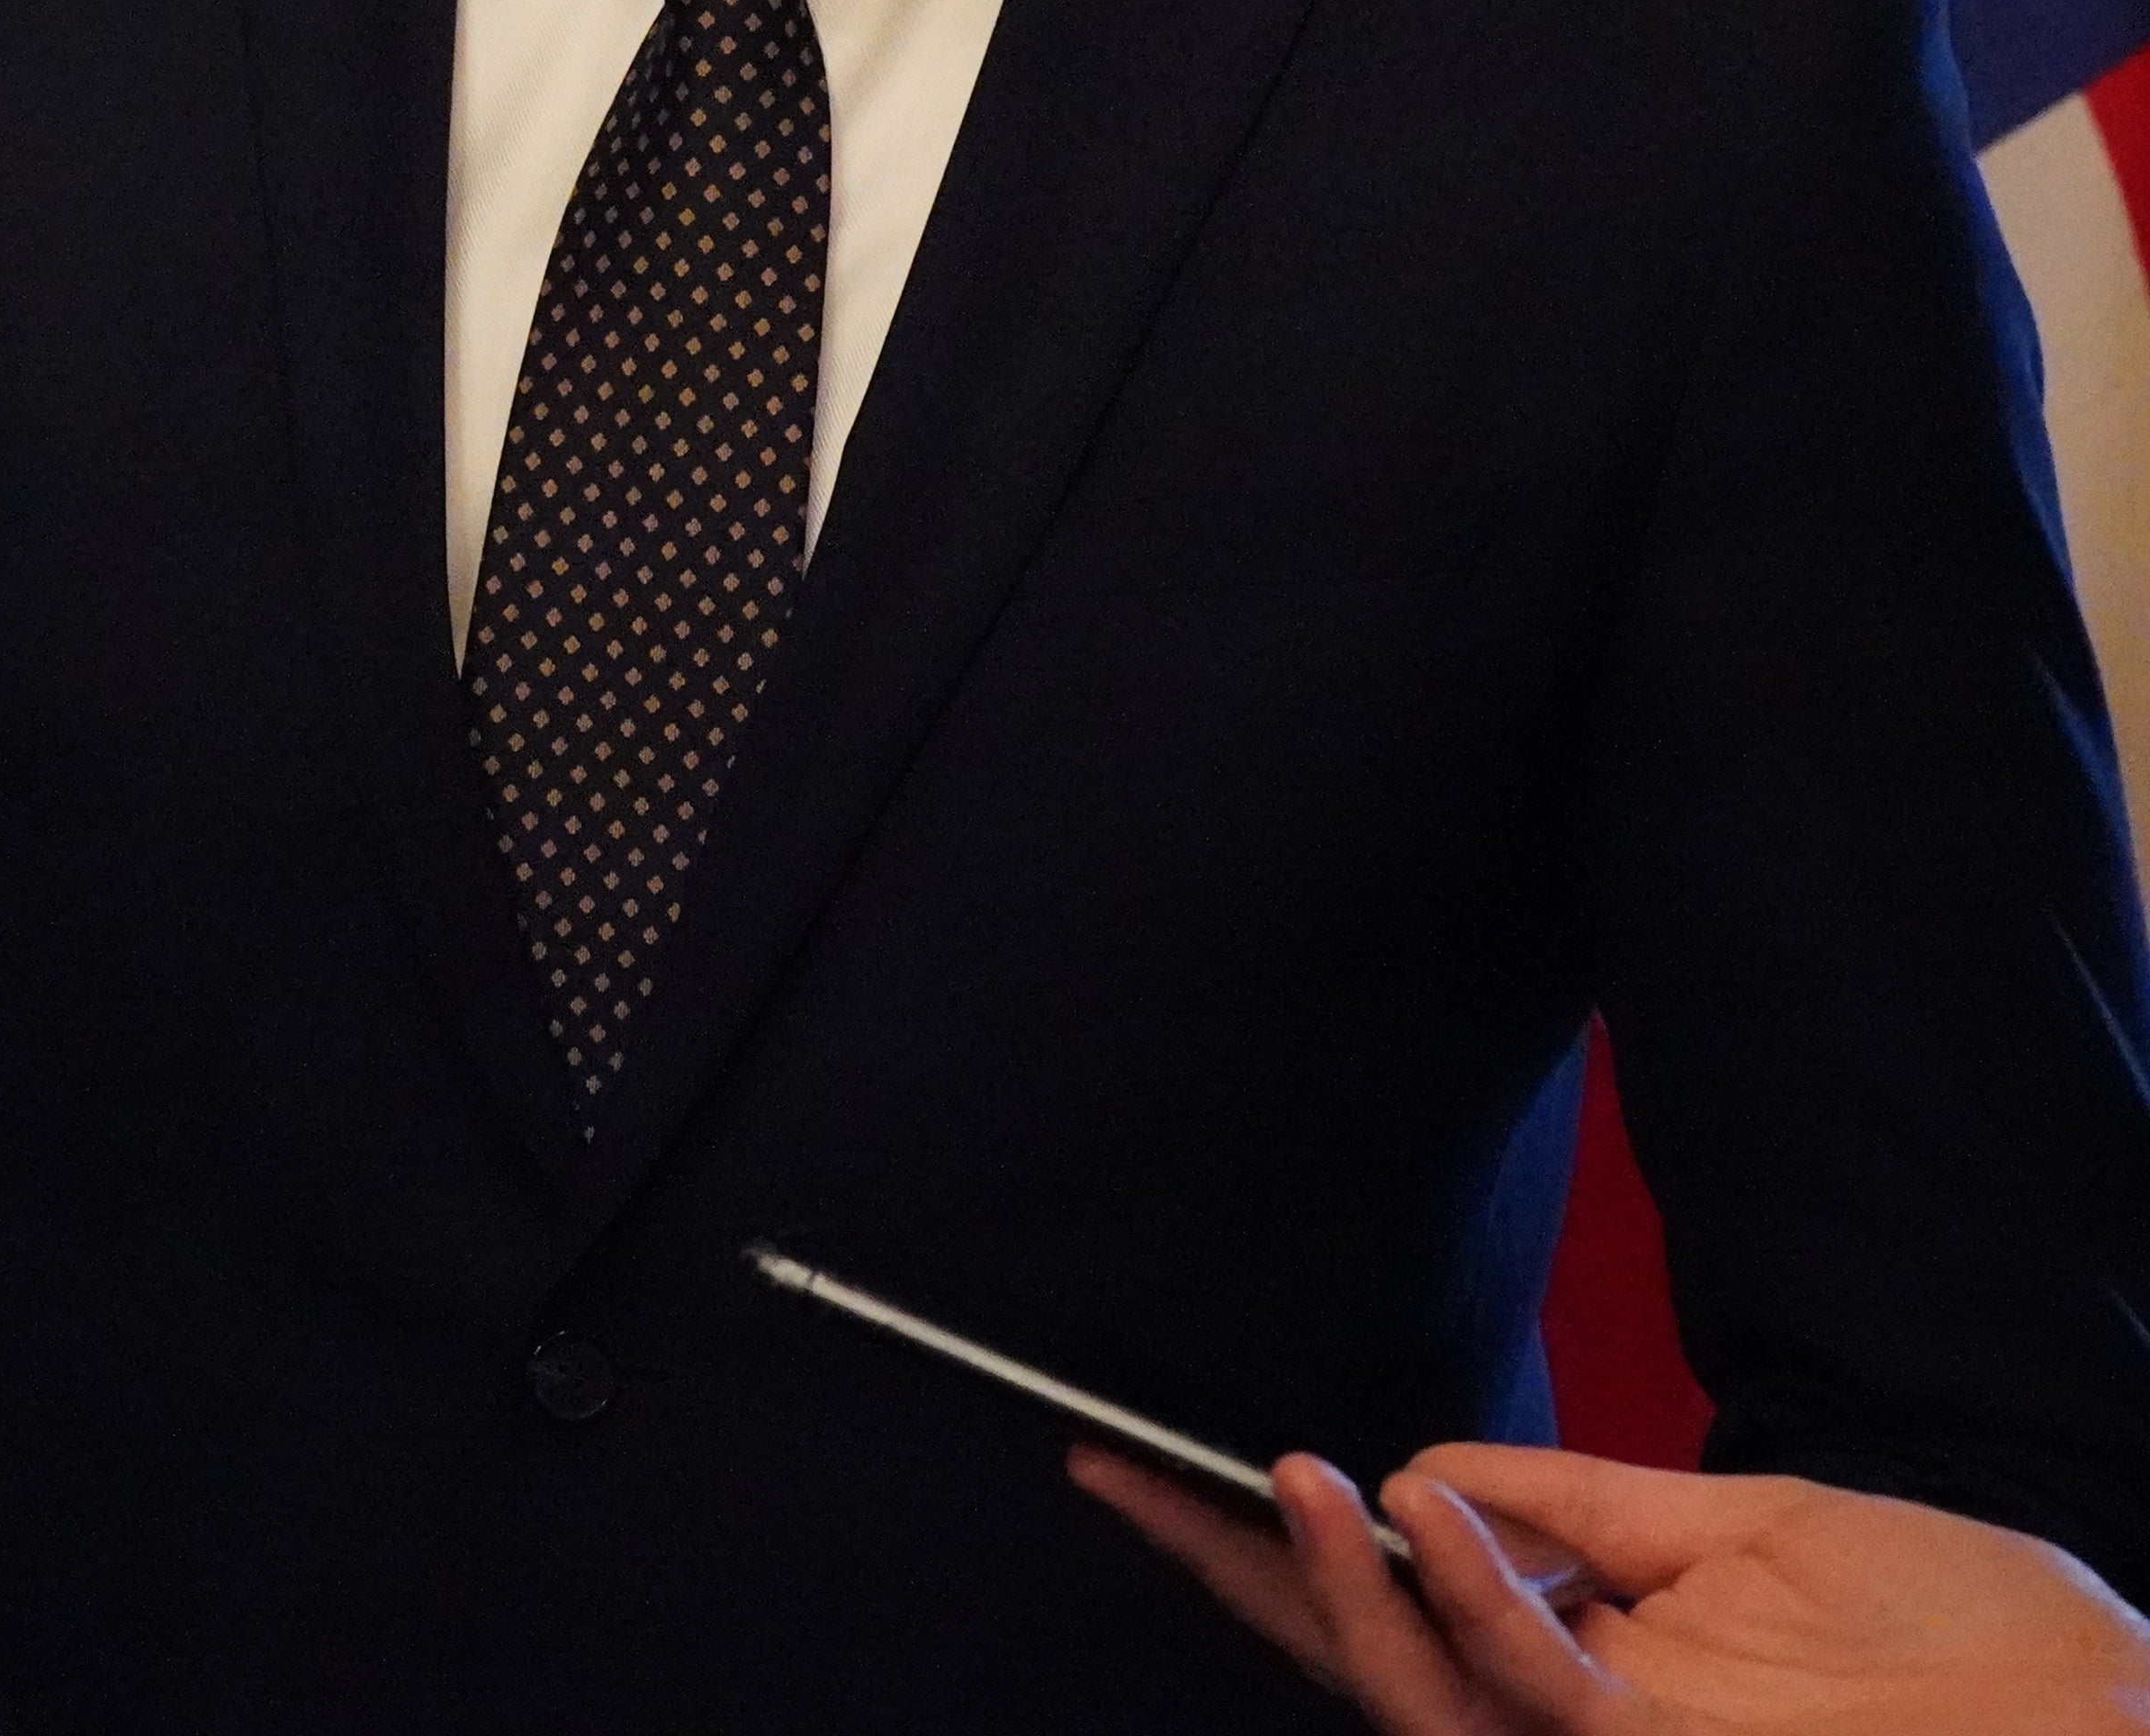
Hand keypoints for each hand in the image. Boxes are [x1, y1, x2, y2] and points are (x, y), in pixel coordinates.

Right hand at [1077, 1436, 2149, 1733]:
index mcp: (1596, 1662)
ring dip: (1345, 1586)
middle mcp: (1582, 1722)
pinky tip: (1423, 1514)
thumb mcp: (1764, 1527)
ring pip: (1424, 1698)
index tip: (1153, 1466)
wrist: (2119, 1714)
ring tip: (1295, 1479)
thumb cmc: (1978, 1633)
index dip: (1271, 1548)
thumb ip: (1594, 1507)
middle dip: (1238, 1576)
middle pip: (1362, 1662)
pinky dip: (1470, 1600)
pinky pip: (1535, 1693)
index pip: (1393, 1605)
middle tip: (1126, 1473)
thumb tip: (1429, 1468)